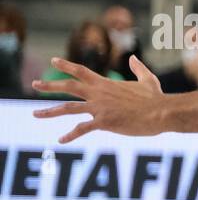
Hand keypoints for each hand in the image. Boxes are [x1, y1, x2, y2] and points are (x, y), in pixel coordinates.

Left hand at [32, 57, 166, 142]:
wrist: (161, 112)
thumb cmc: (156, 98)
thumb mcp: (148, 80)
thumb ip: (138, 69)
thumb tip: (133, 59)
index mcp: (106, 84)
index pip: (81, 71)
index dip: (66, 65)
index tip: (53, 61)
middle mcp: (99, 94)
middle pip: (69, 86)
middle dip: (50, 85)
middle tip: (35, 84)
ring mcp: (100, 108)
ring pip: (68, 108)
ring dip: (50, 111)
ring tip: (35, 114)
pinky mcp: (104, 122)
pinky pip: (82, 129)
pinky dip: (70, 135)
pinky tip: (61, 140)